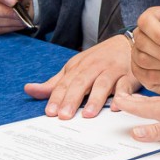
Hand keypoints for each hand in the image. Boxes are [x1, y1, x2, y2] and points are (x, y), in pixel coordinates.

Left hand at [24, 35, 140, 118]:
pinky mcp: (129, 76)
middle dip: (72, 99)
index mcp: (79, 66)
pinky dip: (122, 95)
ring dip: (95, 99)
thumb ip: (55, 82)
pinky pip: (125, 85)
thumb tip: (30, 90)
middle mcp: (95, 67)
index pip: (65, 83)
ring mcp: (113, 71)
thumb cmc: (100, 59)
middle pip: (82, 83)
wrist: (129, 44)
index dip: (57, 97)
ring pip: (103, 84)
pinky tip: (117, 106)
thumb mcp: (75, 67)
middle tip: (64, 116)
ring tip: (88, 114)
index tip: (50, 112)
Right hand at [115, 76, 159, 141]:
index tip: (116, 100)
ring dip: (145, 101)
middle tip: (121, 96)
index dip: (128, 105)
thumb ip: (158, 130)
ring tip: (138, 100)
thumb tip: (136, 133)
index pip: (142, 107)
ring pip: (159, 101)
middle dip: (133, 101)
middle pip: (147, 102)